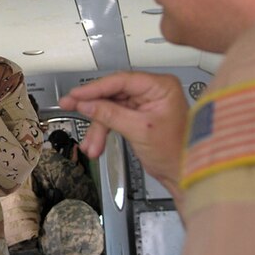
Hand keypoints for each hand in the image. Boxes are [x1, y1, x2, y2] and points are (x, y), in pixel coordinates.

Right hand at [59, 71, 187, 200]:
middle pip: (113, 94)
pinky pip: (114, 117)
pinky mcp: (138, 115)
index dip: (95, 88)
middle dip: (94, 110)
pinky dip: (104, 131)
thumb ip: (109, 114)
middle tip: (70, 108)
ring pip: (110, 107)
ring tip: (91, 145)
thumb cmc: (176, 152)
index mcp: (160, 86)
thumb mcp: (139, 130)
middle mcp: (153, 90)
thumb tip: (85, 103)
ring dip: (98, 127)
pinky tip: (96, 144)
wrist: (184, 174)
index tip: (76, 95)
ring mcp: (145, 103)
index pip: (121, 81)